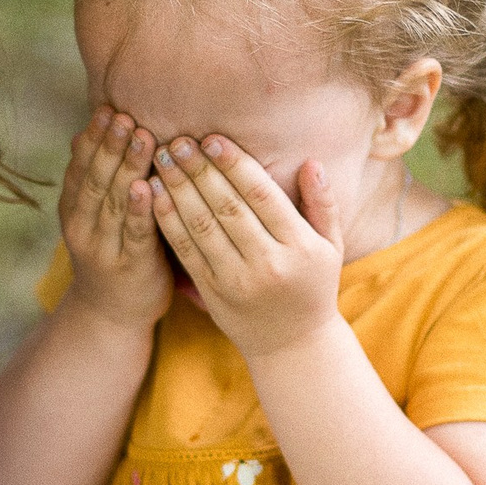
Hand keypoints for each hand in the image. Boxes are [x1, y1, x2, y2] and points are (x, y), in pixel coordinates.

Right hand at [59, 108, 171, 329]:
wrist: (110, 315)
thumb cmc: (110, 254)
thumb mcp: (93, 215)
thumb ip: (93, 178)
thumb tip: (81, 133)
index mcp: (73, 209)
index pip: (80, 167)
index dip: (93, 138)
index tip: (107, 109)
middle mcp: (83, 226)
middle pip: (96, 179)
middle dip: (110, 145)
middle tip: (125, 115)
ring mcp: (104, 248)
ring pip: (113, 202)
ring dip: (127, 167)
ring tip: (140, 137)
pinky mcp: (130, 266)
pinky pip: (135, 234)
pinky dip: (139, 209)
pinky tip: (147, 186)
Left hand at [149, 135, 343, 358]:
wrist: (292, 346)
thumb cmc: (313, 287)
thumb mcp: (331, 246)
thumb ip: (324, 203)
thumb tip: (311, 162)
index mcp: (299, 247)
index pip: (262, 196)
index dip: (234, 165)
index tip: (212, 139)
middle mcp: (267, 263)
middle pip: (227, 207)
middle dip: (200, 170)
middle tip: (179, 140)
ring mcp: (237, 280)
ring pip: (202, 227)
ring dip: (177, 190)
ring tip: (162, 159)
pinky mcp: (213, 293)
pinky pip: (186, 252)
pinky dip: (168, 221)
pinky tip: (154, 195)